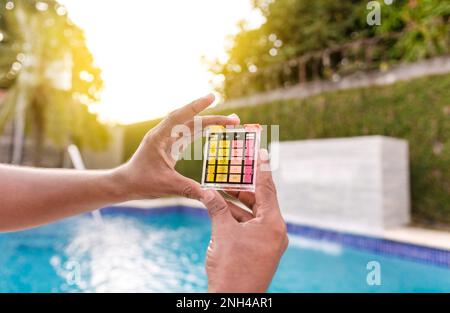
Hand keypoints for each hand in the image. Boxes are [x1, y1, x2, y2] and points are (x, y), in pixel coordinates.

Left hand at [114, 94, 239, 199]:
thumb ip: (190, 189)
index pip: (180, 117)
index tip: (212, 97)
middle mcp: (164, 134)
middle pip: (191, 120)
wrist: (126, 184)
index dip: (196, 106)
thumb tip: (211, 196)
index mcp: (160, 138)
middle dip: (213, 118)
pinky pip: (188, 134)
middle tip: (235, 119)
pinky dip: (202, 131)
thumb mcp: (167, 186)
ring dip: (209, 123)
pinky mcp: (170, 145)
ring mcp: (167, 139)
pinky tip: (212, 130)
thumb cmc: (141, 183)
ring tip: (230, 123)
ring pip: (191, 126)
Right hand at [201, 149, 288, 291]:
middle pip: (260, 199)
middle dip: (243, 185)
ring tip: (220, 187)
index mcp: (272, 223)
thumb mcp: (222, 232)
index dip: (261, 167)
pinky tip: (221, 208)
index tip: (260, 150)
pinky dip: (236, 216)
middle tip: (231, 170)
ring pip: (253, 213)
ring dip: (236, 202)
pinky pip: (249, 226)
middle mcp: (274, 230)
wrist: (233, 299)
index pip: (267, 188)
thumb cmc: (231, 267)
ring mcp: (268, 241)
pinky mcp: (259, 249)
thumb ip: (217, 207)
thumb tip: (207, 191)